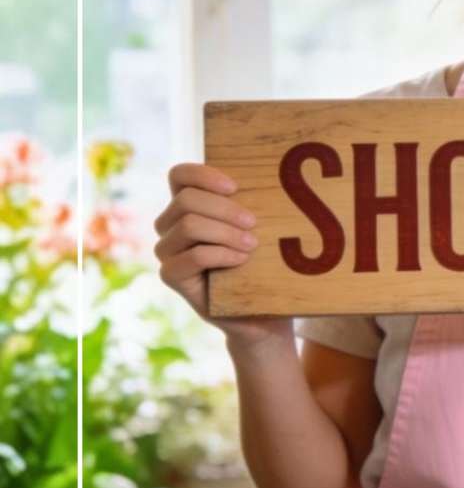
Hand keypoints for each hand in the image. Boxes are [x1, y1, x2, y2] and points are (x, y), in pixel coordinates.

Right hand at [153, 163, 291, 349]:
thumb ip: (249, 205)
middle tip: (254, 224)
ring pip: (189, 225)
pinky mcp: (171, 275)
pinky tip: (242, 260)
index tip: (236, 187)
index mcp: (187, 205)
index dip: (204, 175)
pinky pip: (192, 255)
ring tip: (252, 244)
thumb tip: (271, 177)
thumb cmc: (262, 264)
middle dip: (225, 209)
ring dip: (226, 232)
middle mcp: (169, 225)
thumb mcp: (257, 228)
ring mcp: (167, 250)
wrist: (261, 312)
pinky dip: (221, 254)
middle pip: (187, 200)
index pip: (179, 175)